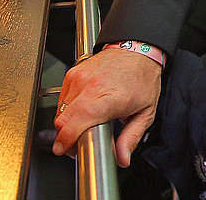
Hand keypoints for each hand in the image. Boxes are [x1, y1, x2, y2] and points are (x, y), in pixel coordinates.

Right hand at [52, 48, 162, 166]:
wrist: (137, 48)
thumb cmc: (143, 77)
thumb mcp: (145, 112)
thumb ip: (131, 138)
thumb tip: (122, 158)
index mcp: (108, 98)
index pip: (74, 124)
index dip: (66, 141)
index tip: (67, 150)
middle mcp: (90, 87)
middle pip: (62, 121)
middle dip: (66, 137)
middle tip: (78, 142)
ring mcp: (79, 78)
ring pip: (60, 110)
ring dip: (67, 122)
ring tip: (84, 124)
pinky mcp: (73, 73)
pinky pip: (62, 98)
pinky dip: (68, 108)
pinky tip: (83, 108)